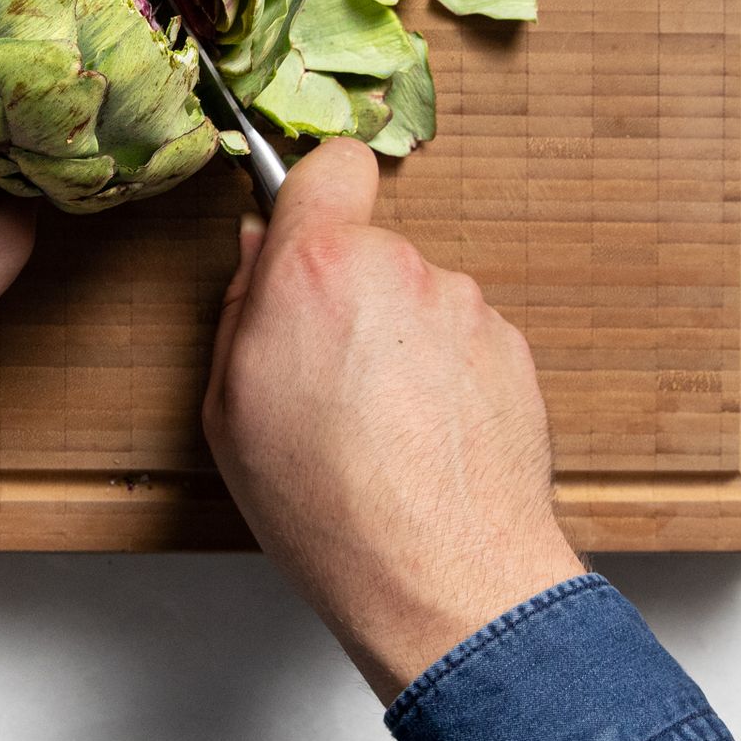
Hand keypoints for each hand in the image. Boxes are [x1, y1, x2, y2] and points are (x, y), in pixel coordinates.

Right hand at [203, 138, 582, 703]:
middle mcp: (400, 269)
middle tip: (325, 372)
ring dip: (399, 338)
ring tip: (381, 423)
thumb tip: (255, 252)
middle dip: (347, 291)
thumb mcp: (229, 409)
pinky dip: (444, 374)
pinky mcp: (511, 346)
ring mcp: (465, 306)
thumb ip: (238, 308)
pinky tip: (427, 437)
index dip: (315, 193)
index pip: (330, 164)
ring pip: (417, 295)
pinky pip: (462, 338)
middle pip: (368, 246)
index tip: (302, 232)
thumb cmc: (328, 506)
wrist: (445, 575)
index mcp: (315, 269)